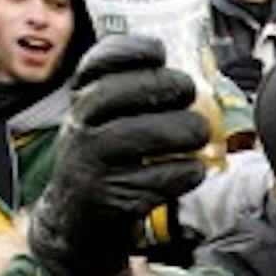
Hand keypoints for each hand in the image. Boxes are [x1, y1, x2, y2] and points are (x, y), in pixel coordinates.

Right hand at [29, 36, 210, 275]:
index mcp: (80, 104)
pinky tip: (195, 170)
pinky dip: (182, 173)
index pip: (96, 65)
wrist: (76, 224)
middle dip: (161, 86)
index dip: (128, 51)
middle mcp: (78, 129)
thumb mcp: (104, 123)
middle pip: (116, 94)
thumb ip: (132, 96)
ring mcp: (90, 165)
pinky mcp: (109, 200)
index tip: (160, 51)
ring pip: (136, 136)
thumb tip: (190, 73)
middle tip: (190, 92)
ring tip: (200, 133)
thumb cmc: (105, 163)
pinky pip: (154, 181)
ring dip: (179, 130)